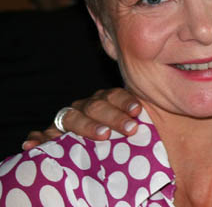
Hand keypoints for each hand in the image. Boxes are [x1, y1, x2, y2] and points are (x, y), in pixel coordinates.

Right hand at [22, 88, 140, 149]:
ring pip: (72, 117)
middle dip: (113, 117)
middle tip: (129, 129)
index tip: (137, 111)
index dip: (125, 102)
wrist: (116, 144)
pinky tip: (34, 144)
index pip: (115, 95)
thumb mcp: (139, 124)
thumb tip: (149, 114)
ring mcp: (69, 120)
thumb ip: (145, 118)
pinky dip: (38, 138)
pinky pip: (43, 135)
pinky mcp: (52, 135)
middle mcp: (87, 107)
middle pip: (96, 106)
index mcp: (107, 100)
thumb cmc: (130, 136)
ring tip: (103, 135)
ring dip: (86, 126)